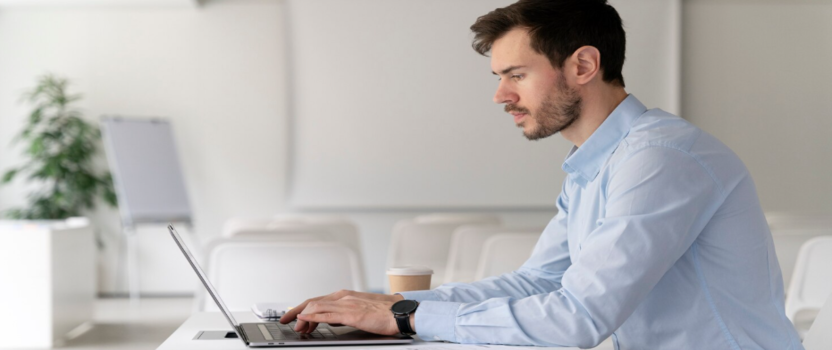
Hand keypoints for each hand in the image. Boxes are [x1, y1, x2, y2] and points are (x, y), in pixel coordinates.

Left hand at [280, 290, 403, 332]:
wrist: (400, 312)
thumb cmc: (384, 313)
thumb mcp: (359, 311)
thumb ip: (343, 314)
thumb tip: (330, 320)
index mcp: (346, 296)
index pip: (318, 300)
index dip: (303, 307)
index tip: (293, 315)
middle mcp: (343, 297)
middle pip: (313, 301)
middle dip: (296, 310)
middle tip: (284, 319)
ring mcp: (347, 304)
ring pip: (317, 307)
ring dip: (302, 316)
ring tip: (293, 325)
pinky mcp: (351, 314)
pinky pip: (327, 315)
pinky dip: (313, 317)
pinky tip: (304, 320)